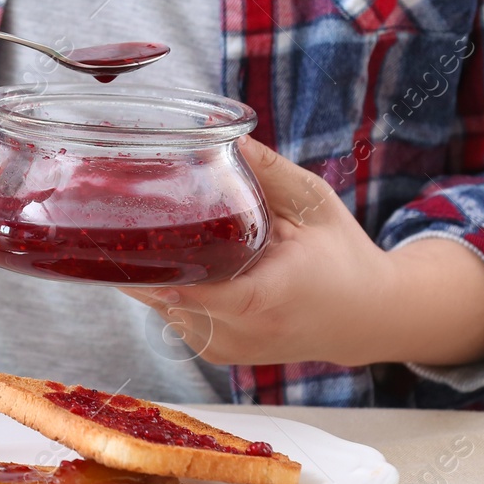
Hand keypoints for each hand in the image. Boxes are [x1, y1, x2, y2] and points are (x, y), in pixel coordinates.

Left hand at [121, 136, 483, 368]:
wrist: (368, 318)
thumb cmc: (343, 255)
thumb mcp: (314, 203)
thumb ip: (268, 171)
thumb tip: (224, 129)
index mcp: (264, 298)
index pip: (187, 291)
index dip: (147, 266)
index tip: (118, 235)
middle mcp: (240, 333)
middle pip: (162, 295)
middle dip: (140, 258)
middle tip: (115, 213)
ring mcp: (227, 349)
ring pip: (163, 307)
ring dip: (153, 274)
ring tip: (142, 231)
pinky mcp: (219, 354)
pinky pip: (176, 316)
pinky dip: (171, 290)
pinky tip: (176, 260)